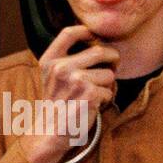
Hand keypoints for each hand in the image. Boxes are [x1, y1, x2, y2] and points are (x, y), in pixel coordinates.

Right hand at [17, 25, 117, 162]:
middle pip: (100, 51)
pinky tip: (93, 105)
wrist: (50, 131)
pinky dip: (106, 99)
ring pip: (109, 73)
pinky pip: (110, 90)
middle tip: (113, 67)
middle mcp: (61, 68)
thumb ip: (66, 58)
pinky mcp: (90, 94)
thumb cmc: (57, 103)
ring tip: (95, 93)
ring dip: (108, 84)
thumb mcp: (52, 76)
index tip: (95, 37)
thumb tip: (97, 41)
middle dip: (113, 58)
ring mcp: (76, 80)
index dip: (87, 31)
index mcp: (50, 60)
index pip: (69, 33)